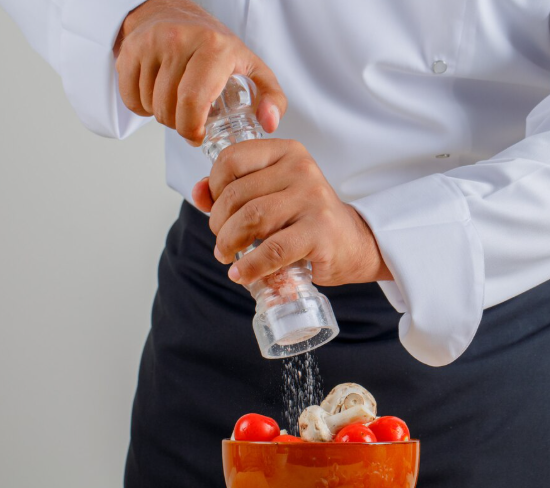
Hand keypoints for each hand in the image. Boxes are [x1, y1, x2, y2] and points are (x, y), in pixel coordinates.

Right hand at [115, 0, 285, 143]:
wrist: (175, 14)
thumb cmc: (216, 47)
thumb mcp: (252, 68)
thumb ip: (272, 97)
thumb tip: (269, 123)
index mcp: (212, 48)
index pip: (193, 101)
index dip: (191, 128)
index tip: (196, 135)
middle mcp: (179, 41)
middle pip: (169, 109)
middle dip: (178, 125)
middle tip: (188, 119)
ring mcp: (151, 43)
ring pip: (149, 105)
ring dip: (161, 115)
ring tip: (175, 103)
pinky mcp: (129, 49)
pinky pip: (129, 97)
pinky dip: (141, 106)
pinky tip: (155, 95)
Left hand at [192, 139, 392, 285]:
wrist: (351, 243)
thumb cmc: (305, 219)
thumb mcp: (270, 194)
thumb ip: (233, 189)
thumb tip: (197, 192)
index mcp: (287, 152)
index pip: (231, 159)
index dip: (213, 187)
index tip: (215, 208)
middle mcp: (301, 170)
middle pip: (237, 194)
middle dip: (218, 223)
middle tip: (222, 241)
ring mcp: (313, 199)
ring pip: (251, 219)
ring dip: (229, 242)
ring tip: (227, 255)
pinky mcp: (319, 231)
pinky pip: (273, 250)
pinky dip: (250, 266)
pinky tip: (241, 273)